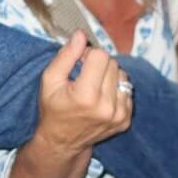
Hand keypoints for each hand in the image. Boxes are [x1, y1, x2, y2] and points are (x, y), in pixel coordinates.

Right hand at [33, 31, 134, 155]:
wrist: (62, 142)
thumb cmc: (53, 109)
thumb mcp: (50, 80)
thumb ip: (66, 56)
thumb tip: (81, 34)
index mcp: (86, 96)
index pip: (100, 55)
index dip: (88, 55)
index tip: (78, 64)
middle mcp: (107, 107)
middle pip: (113, 63)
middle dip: (99, 64)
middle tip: (84, 76)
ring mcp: (119, 115)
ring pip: (123, 75)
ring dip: (109, 76)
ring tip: (94, 88)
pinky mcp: (126, 120)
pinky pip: (127, 90)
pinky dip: (116, 90)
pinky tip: (102, 99)